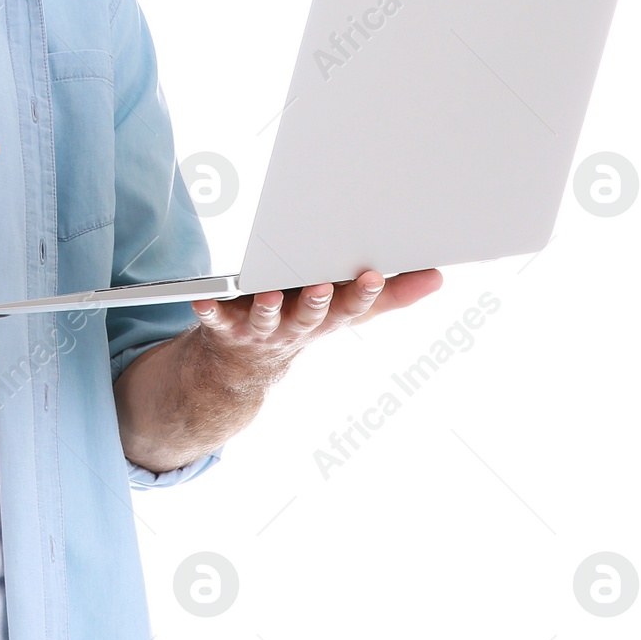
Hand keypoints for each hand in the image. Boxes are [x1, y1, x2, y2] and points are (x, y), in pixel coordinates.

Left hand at [190, 268, 443, 381]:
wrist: (246, 365)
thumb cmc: (304, 322)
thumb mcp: (349, 310)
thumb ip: (390, 294)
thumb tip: (437, 276)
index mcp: (328, 319)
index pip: (351, 308)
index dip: (362, 293)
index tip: (372, 273)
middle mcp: (296, 329)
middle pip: (310, 317)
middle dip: (318, 302)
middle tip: (322, 285)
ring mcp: (261, 331)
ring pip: (268, 321)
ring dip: (269, 310)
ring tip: (269, 295)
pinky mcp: (226, 328)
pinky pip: (216, 320)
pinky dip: (210, 311)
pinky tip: (203, 299)